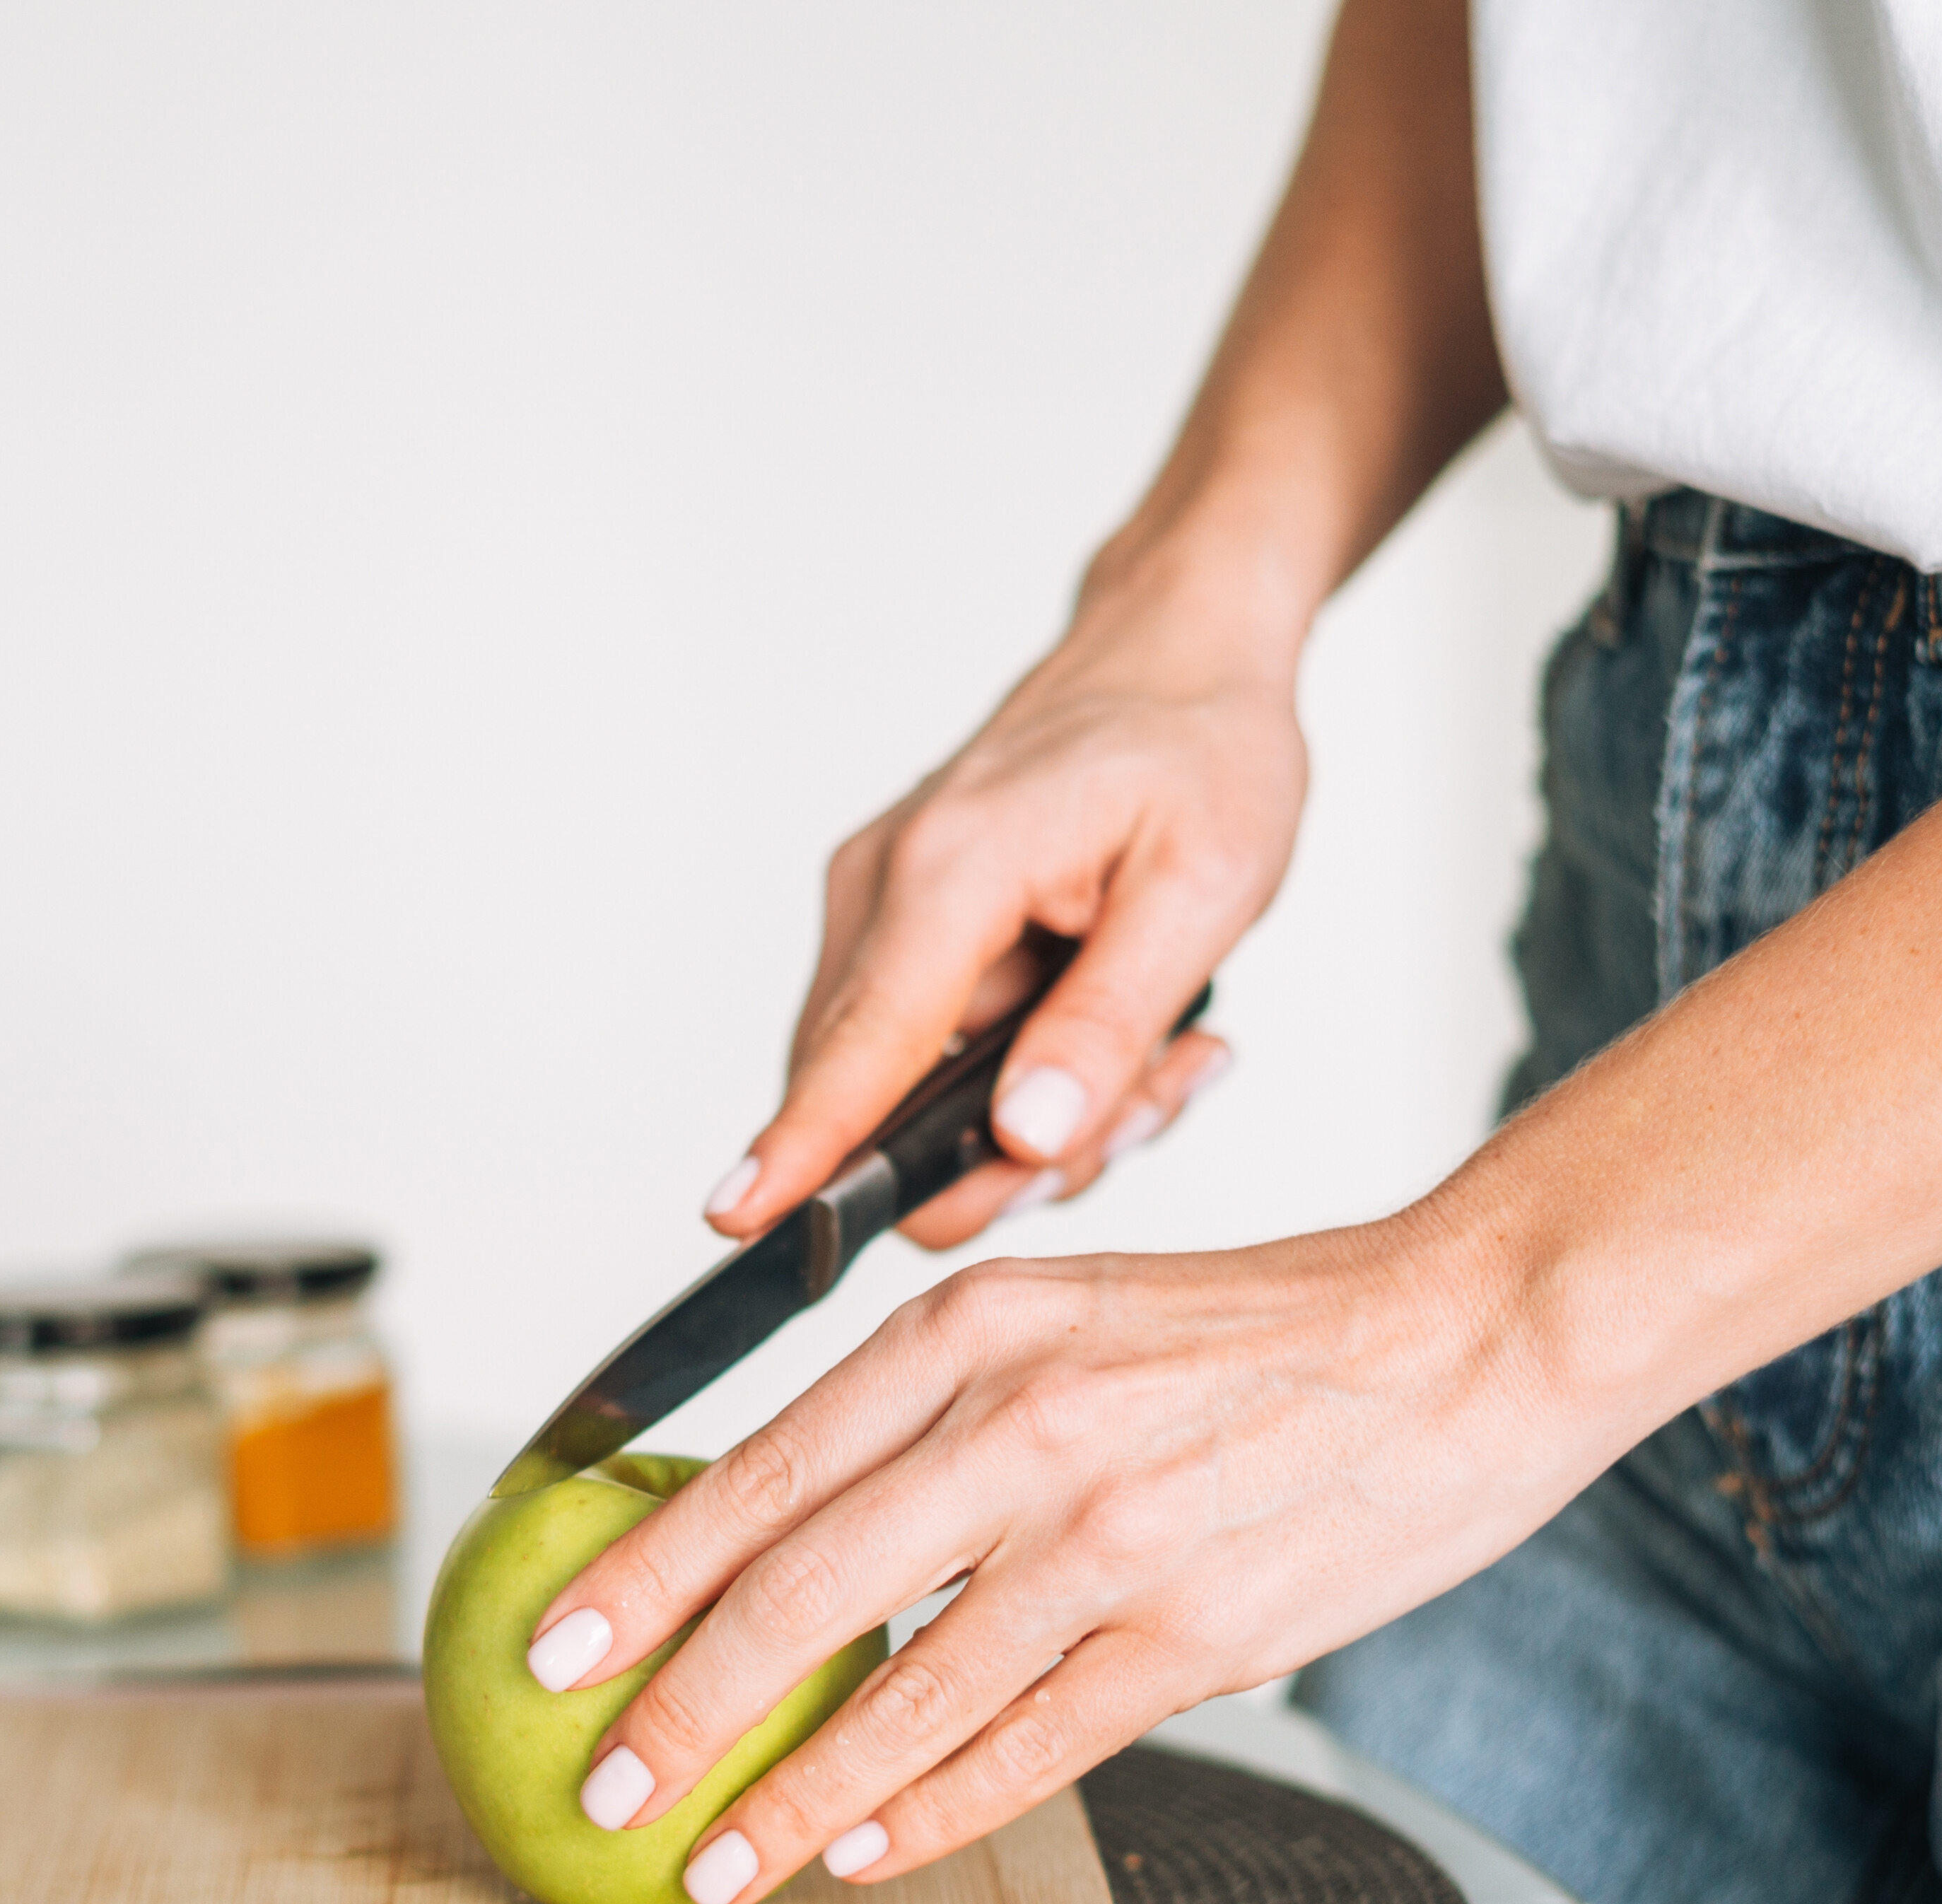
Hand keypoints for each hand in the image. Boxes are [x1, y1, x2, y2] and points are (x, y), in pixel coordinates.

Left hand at [512, 1219, 1640, 1903]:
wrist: (1468, 1337)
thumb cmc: (1270, 1332)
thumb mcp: (1073, 1312)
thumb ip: (945, 1408)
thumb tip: (809, 1531)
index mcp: (976, 1329)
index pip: (761, 1470)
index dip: (643, 1575)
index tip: (555, 1644)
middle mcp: (1023, 1426)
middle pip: (798, 1593)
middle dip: (679, 1708)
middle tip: (603, 1783)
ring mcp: (1107, 1540)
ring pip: (901, 1697)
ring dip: (791, 1800)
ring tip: (714, 1863)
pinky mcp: (1191, 1638)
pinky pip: (1027, 1749)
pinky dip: (931, 1811)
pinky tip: (864, 1852)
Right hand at [705, 580, 1305, 1249]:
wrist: (1177, 648)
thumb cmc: (1199, 744)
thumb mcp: (1205, 890)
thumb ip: (1109, 1024)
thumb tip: (1026, 1138)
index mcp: (954, 871)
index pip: (863, 1045)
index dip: (806, 1147)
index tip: (737, 1216)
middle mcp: (886, 887)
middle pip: (890, 1103)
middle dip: (1022, 1149)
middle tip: (1158, 1090)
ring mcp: (881, 904)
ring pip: (915, 1093)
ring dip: (1040, 1109)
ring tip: (1158, 1045)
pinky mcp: (898, 923)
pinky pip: (930, 1052)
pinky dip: (1022, 1068)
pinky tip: (1110, 1022)